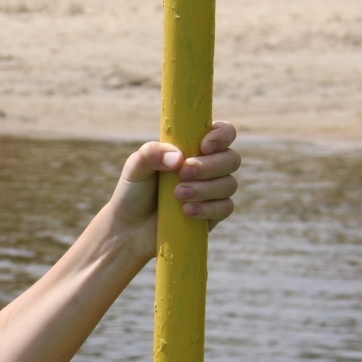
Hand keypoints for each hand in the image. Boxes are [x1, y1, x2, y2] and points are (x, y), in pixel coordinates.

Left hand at [108, 121, 238, 258]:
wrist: (130, 228)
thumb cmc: (134, 192)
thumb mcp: (135, 167)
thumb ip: (151, 153)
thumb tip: (178, 157)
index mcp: (193, 148)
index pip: (223, 133)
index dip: (221, 135)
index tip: (204, 146)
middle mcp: (208, 167)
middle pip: (231, 159)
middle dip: (209, 166)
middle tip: (183, 173)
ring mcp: (212, 191)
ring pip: (229, 184)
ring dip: (205, 188)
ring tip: (178, 195)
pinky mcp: (213, 214)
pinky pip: (225, 208)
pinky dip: (208, 208)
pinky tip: (187, 211)